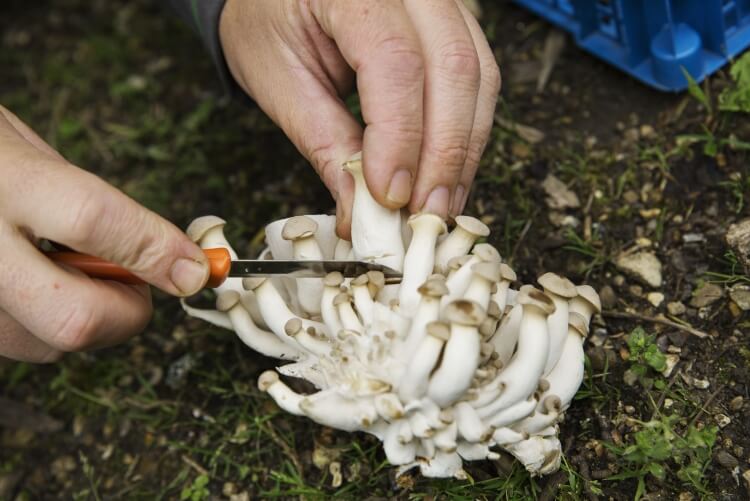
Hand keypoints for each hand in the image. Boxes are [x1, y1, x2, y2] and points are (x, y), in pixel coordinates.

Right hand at [0, 105, 208, 361]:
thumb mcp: (20, 144)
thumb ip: (84, 200)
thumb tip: (156, 250)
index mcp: (4, 178)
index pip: (96, 220)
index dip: (158, 250)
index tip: (195, 269)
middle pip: (74, 318)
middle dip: (125, 313)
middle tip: (136, 286)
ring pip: (44, 345)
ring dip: (83, 321)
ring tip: (70, 274)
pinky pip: (11, 344)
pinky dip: (39, 325)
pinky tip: (31, 285)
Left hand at [219, 0, 500, 237]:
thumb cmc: (268, 24)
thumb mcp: (280, 83)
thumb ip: (326, 144)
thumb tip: (362, 211)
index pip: (395, 62)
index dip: (400, 138)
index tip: (390, 197)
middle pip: (453, 66)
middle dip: (445, 153)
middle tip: (425, 213)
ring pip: (478, 75)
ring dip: (463, 150)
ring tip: (437, 203)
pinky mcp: (453, 22)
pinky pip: (479, 77)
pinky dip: (466, 132)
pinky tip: (446, 172)